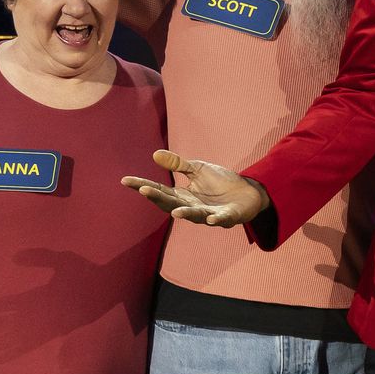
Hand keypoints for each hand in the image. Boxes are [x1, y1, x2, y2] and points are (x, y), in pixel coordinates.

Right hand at [121, 150, 268, 227]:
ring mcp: (209, 214)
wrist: (248, 192)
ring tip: (175, 212)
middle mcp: (192, 208)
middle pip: (172, 204)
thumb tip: (155, 154)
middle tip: (144, 190)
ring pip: (195, 215)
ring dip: (185, 214)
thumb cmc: (220, 183)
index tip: (126, 181)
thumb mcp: (197, 170)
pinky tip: (212, 218)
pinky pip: (222, 219)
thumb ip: (178, 165)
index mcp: (183, 196)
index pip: (159, 191)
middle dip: (158, 198)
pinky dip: (217, 219)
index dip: (143, 186)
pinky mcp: (228, 216)